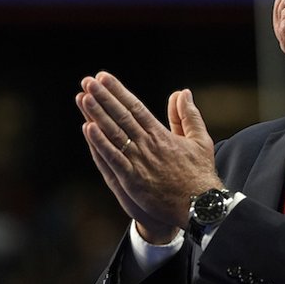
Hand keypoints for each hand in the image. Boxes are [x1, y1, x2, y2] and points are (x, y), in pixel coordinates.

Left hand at [76, 71, 222, 241]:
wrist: (200, 205)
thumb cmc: (200, 174)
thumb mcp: (200, 139)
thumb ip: (187, 115)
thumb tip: (182, 92)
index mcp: (161, 135)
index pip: (135, 107)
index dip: (118, 91)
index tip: (104, 78)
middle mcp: (148, 145)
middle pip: (121, 116)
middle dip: (103, 97)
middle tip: (88, 81)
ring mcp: (139, 162)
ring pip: (114, 134)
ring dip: (98, 115)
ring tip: (84, 97)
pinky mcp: (133, 180)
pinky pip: (113, 159)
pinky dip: (100, 143)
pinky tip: (88, 128)